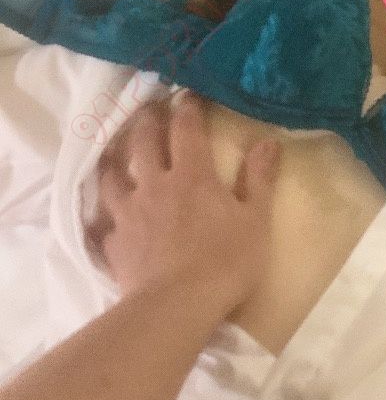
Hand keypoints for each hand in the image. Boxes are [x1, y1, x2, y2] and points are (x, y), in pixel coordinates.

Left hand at [92, 93, 280, 317]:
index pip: (186, 130)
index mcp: (192, 176)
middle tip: (148, 108)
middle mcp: (153, 185)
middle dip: (147, 121)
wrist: (177, 306)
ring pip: (112, 176)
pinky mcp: (114, 243)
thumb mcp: (254, 221)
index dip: (187, 108)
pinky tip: (105, 215)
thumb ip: (258, 180)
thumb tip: (268, 142)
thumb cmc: (225, 263)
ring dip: (114, 159)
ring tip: (114, 153)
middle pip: (143, 143)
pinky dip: (104, 213)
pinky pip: (103, 221)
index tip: (188, 93)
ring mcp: (128, 214)